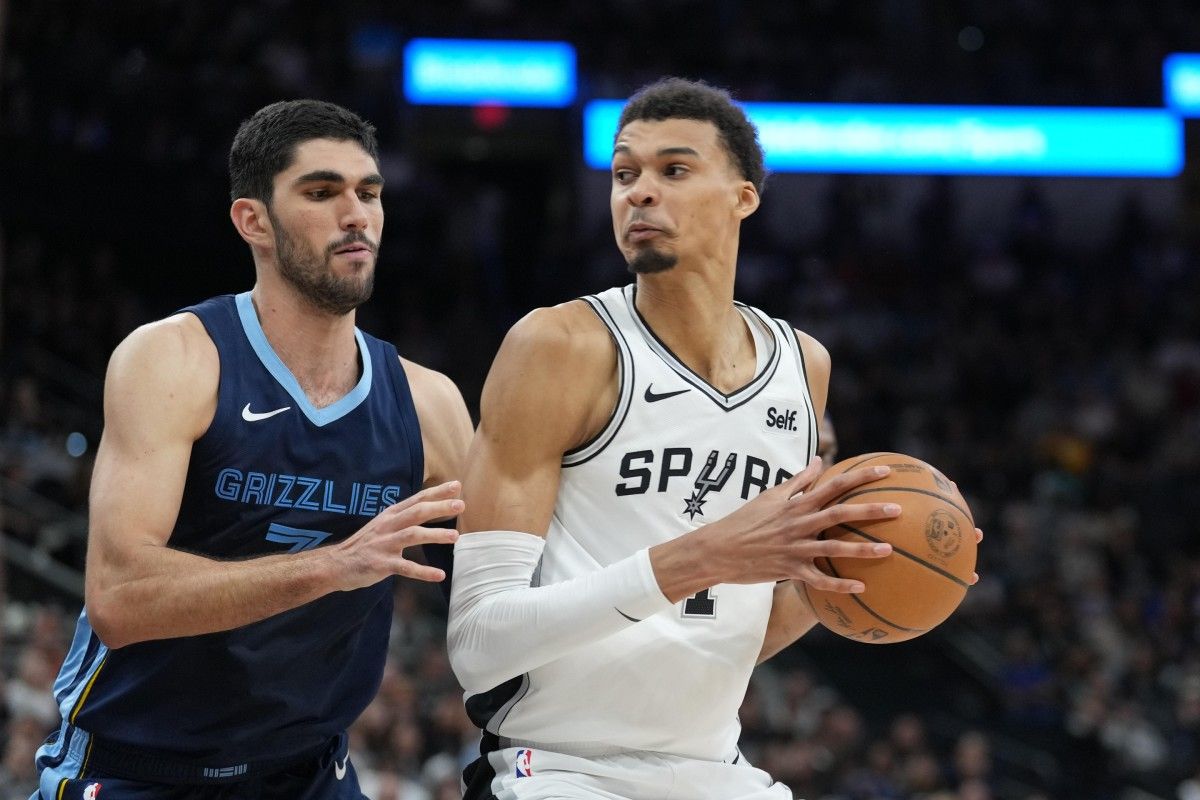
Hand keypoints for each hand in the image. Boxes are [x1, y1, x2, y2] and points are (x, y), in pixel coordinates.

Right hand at [331, 481, 462, 589]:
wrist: (336, 564)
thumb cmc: (366, 544)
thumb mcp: (383, 524)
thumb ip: (403, 517)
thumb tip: (429, 508)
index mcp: (391, 515)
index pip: (417, 499)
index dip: (437, 492)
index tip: (456, 485)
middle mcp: (389, 526)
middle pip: (417, 512)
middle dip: (439, 507)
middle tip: (460, 505)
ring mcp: (385, 544)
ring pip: (413, 535)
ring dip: (435, 535)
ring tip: (455, 536)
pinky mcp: (382, 564)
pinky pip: (405, 567)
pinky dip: (423, 572)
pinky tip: (439, 575)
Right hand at [654, 457, 899, 600]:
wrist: (719, 549)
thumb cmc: (745, 520)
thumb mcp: (770, 496)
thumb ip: (797, 480)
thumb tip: (819, 461)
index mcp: (796, 504)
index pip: (834, 485)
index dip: (860, 477)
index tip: (886, 471)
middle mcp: (798, 524)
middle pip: (840, 514)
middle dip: (870, 511)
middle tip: (898, 509)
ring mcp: (794, 548)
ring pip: (834, 549)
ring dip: (862, 550)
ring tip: (889, 550)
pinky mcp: (789, 570)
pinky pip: (818, 580)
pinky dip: (839, 585)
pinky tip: (861, 588)